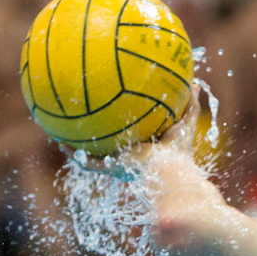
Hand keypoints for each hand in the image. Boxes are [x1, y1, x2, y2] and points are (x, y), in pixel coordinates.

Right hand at [69, 93, 201, 179]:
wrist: (169, 172)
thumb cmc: (179, 151)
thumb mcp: (185, 124)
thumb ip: (189, 104)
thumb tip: (196, 84)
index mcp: (146, 148)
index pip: (132, 134)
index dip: (123, 123)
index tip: (115, 110)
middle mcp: (130, 157)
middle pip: (110, 144)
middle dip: (98, 133)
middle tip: (86, 117)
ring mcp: (118, 164)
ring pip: (94, 154)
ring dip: (78, 144)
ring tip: (61, 132)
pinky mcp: (110, 169)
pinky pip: (87, 162)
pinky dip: (73, 154)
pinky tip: (60, 142)